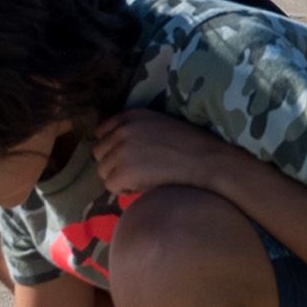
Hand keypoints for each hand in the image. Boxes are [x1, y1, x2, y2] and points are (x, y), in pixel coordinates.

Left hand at [91, 107, 233, 205]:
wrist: (207, 162)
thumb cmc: (191, 147)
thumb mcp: (160, 125)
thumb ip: (137, 131)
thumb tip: (115, 149)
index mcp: (132, 116)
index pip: (102, 131)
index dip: (111, 148)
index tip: (125, 157)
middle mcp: (123, 130)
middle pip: (99, 153)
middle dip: (113, 164)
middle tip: (135, 172)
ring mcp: (122, 151)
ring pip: (103, 172)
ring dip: (119, 178)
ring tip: (142, 180)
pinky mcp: (125, 172)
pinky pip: (111, 186)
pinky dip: (125, 190)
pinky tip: (144, 187)